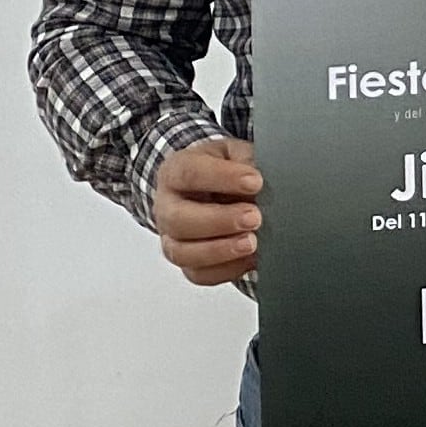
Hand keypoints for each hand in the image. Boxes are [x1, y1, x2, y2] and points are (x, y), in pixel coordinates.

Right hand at [155, 136, 261, 285]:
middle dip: (219, 220)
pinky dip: (226, 270)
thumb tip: (257, 177)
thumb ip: (245, 159)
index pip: (189, 174)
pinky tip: (249, 260)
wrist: (215, 190)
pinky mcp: (188, 262)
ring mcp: (173, 237)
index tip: (255, 181)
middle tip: (254, 217)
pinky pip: (199, 274)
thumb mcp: (234, 152)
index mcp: (176, 172)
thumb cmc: (223, 170)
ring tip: (252, 243)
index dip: (222, 178)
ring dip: (220, 250)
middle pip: (179, 219)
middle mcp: (168, 206)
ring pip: (183, 252)